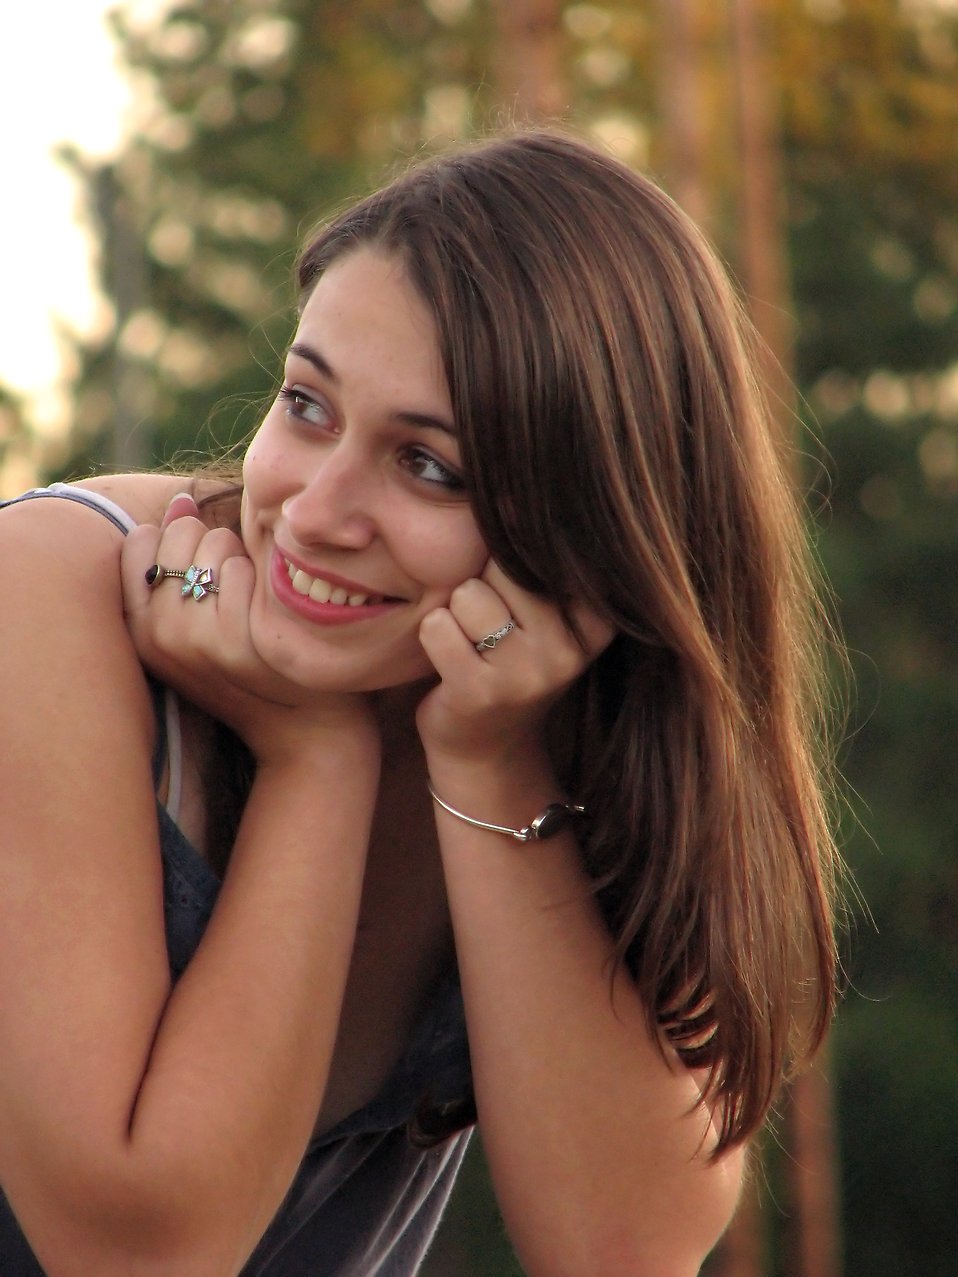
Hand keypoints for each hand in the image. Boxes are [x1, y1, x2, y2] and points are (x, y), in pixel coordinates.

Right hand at [120, 495, 376, 765]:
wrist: (305, 734)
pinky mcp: (232, 642)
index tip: (206, 565)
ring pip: (211, 544)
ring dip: (240, 557)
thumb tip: (182, 502)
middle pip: (177, 535)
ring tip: (253, 600)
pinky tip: (269, 608)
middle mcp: (157, 637)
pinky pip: (240, 569)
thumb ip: (181, 565)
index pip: (137, 544)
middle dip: (212, 542)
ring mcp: (192, 641)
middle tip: (234, 588)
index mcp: (140, 632)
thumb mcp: (201, 627)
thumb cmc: (258, 670)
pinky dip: (260, 576)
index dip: (178, 537)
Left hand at [416, 561, 613, 768]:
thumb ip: (533, 560)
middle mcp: (570, 647)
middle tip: (493, 626)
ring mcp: (528, 674)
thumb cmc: (508, 658)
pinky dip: (433, 636)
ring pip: (468, 594)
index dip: (513, 558)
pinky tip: (451, 660)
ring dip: (457, 612)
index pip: (544, 550)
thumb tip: (507, 490)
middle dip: (484, 585)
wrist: (486, 747)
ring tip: (472, 642)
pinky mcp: (480, 693)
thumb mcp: (542, 611)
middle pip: (504, 566)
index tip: (515, 597)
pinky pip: (437, 626)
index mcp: (597, 619)